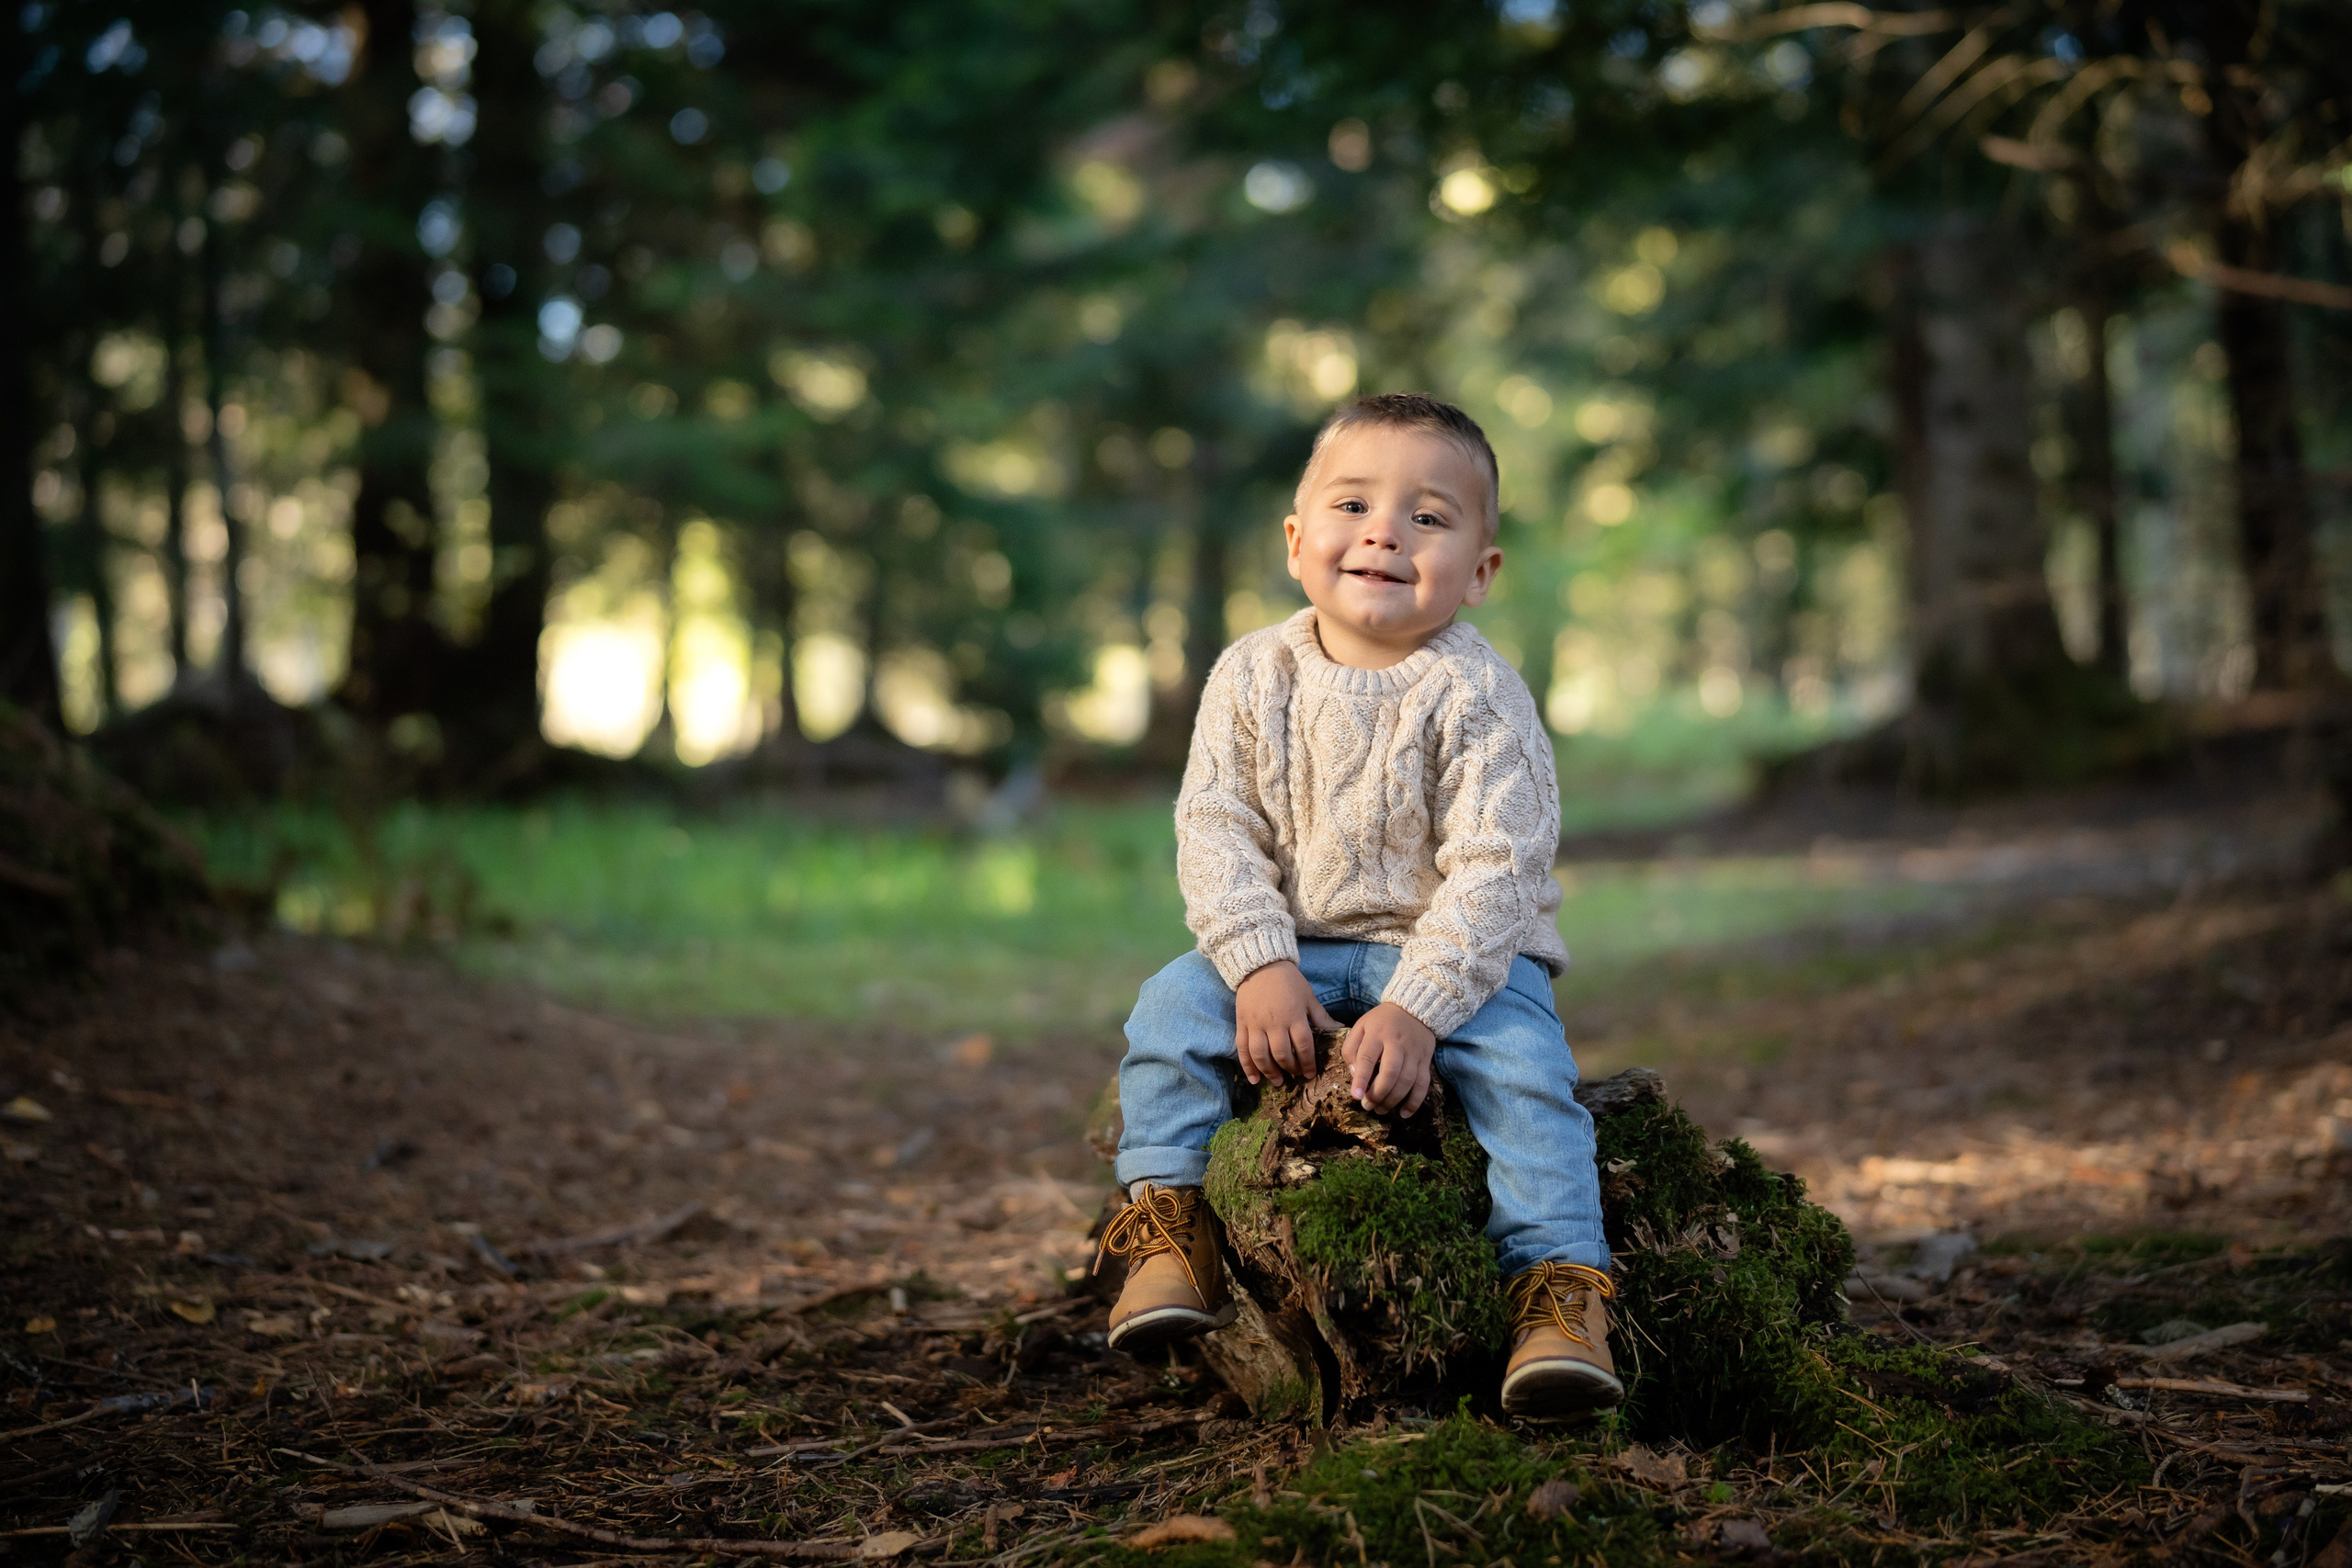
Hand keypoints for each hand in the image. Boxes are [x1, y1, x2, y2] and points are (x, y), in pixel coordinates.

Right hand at [1234, 961, 1338, 1085]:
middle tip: (1295, 1075)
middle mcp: (1274, 1023)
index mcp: (1294, 1016)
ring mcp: (1255, 1024)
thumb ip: (1321, 1017)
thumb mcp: (1308, 996)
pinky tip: (1254, 1079)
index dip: (1308, 1063)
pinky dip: (1247, 1066)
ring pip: (1261, 1055)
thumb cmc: (1289, 981)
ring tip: (1277, 1081)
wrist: (1261, 965)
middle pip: (1282, 1054)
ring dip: (1270, 1071)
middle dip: (1290, 1068)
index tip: (1310, 1074)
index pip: (1303, 1046)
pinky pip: (1242, 1049)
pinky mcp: (1241, 1023)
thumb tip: (1340, 1029)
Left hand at [1342, 1003, 1435, 1115]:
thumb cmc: (1382, 1021)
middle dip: (1378, 1094)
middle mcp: (1397, 1043)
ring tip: (1380, 1109)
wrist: (1414, 1009)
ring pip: (1407, 1081)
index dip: (1362, 1078)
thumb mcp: (1361, 1026)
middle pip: (1390, 1072)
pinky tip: (1404, 1113)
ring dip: (1393, 1100)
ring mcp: (1414, 1053)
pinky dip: (1415, 1101)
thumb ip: (1351, 1048)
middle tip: (1368, 1106)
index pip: (1368, 1057)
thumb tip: (1355, 1074)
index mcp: (1377, 1033)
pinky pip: (1423, 1084)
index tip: (1356, 1096)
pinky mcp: (1426, 1060)